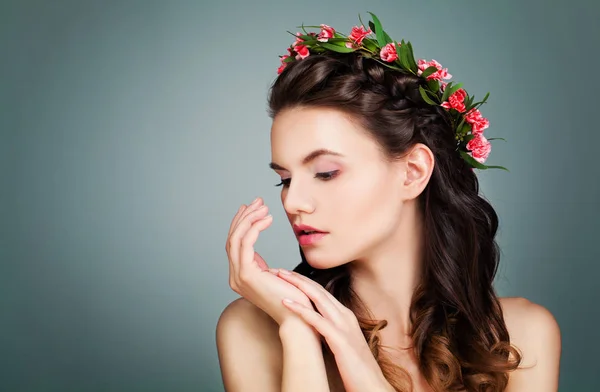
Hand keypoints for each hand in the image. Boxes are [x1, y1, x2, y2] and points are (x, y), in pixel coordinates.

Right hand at [225, 198, 311, 325]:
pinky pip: (246, 244)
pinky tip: (267, 219)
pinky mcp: (247, 275)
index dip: (241, 224)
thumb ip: (263, 266)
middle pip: (232, 239)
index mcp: (241, 276)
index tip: (251, 207)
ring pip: (236, 239)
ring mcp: (239, 277)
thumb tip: (259, 255)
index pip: (235, 244)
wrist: (298, 318)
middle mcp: (235, 277)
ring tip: (263, 207)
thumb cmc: (293, 298)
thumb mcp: (274, 277)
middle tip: (258, 202)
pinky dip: (255, 228)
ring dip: (249, 219)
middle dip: (244, 217)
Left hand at [272, 268, 394, 391]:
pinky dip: (301, 310)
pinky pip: (317, 321)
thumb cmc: (356, 368)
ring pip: (318, 299)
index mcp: (345, 316)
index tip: (287, 276)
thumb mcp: (342, 342)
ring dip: (297, 286)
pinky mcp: (340, 341)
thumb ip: (330, 330)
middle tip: (278, 270)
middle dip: (297, 278)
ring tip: (279, 277)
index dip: (304, 282)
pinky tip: (286, 303)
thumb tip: (313, 324)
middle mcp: (345, 317)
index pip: (322, 292)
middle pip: (318, 290)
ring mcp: (344, 327)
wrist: (372, 387)